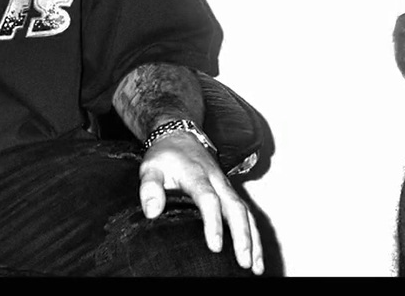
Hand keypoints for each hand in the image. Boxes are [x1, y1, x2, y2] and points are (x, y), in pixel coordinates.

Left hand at [138, 129, 263, 274]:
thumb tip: (152, 213)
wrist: (180, 136)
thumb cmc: (165, 156)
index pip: (208, 199)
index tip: (215, 246)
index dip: (214, 223)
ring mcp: (226, 187)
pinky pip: (247, 214)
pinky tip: (255, 256)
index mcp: (197, 175)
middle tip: (244, 262)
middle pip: (235, 208)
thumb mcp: (150, 167)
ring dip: (253, 239)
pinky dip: (254, 235)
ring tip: (256, 267)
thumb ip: (149, 188)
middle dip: (242, 236)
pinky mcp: (230, 193)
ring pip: (246, 213)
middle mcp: (217, 181)